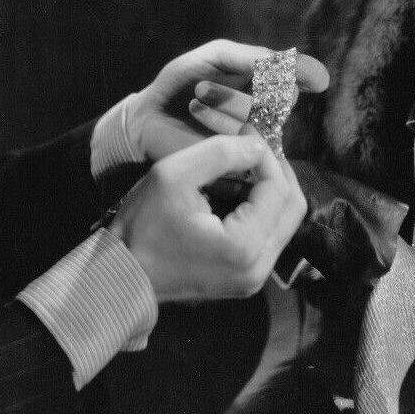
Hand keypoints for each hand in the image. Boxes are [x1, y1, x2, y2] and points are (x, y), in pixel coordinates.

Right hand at [110, 134, 307, 302]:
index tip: (247, 134)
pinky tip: (235, 193)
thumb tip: (259, 145)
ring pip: (284, 224)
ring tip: (242, 167)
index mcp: (244, 246)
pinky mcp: (245, 279)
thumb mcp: (173, 176)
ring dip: (269, 191)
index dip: (267, 156)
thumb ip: (221, 153)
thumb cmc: (142, 226)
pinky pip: (268, 238)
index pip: (277, 189)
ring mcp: (253, 278)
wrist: (122, 275)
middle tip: (254, 147)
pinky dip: (259, 211)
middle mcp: (258, 268)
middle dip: (277, 172)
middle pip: (293, 209)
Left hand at [128, 40, 328, 161]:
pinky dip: (222, 121)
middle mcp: (266, 108)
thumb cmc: (181, 82)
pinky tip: (197, 111)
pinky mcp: (241, 156)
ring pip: (268, 116)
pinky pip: (250, 139)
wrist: (152, 114)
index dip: (305, 72)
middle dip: (249, 85)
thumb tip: (290, 63)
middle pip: (286, 95)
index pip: (302, 75)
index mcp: (265, 81)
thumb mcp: (217, 56)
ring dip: (230, 101)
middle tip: (205, 85)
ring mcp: (256, 134)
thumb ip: (252, 56)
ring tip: (197, 96)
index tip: (297, 73)